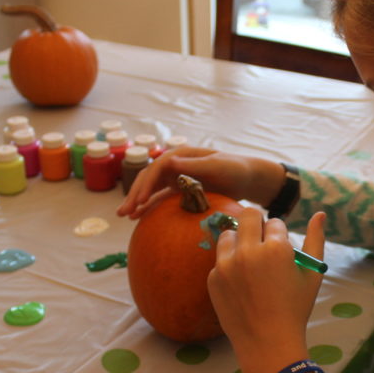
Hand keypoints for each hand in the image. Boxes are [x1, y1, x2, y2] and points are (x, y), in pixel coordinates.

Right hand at [116, 147, 286, 218]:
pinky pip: (161, 198)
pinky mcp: (181, 190)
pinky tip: (139, 217)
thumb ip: (196, 165)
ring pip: (152, 189)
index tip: (140, 200)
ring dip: (138, 201)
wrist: (249, 179)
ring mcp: (177, 177)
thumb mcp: (219, 166)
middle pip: (149, 178)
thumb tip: (171, 162)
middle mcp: (176, 165)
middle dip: (135, 194)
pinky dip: (150, 206)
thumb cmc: (237, 169)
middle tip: (124, 212)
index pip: (157, 168)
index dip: (146, 183)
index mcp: (182, 155)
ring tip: (125, 216)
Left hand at [208, 207, 326, 372]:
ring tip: (249, 260)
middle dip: (257, 224)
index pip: (275, 222)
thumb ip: (316, 240)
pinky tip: (241, 283)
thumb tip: (320, 213)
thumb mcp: (312, 275)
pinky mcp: (213, 277)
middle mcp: (248, 251)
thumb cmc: (295, 309)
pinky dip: (230, 264)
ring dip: (239, 240)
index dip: (280, 236)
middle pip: (248, 215)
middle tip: (263, 242)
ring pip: (229, 233)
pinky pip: (220, 259)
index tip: (282, 251)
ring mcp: (226, 264)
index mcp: (276, 248)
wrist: (267, 343)